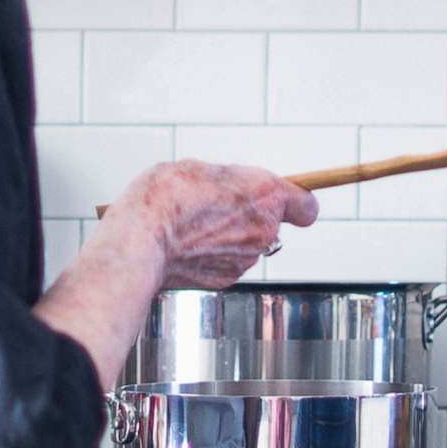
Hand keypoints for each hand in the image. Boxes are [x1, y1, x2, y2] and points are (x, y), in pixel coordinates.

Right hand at [106, 160, 317, 289]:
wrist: (140, 241)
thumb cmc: (165, 197)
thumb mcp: (200, 168)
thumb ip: (228, 181)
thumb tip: (228, 189)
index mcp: (265, 194)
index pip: (306, 205)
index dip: (296, 202)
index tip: (286, 200)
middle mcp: (264, 229)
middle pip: (270, 223)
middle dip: (250, 215)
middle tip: (217, 205)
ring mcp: (247, 258)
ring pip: (247, 244)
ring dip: (229, 235)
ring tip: (193, 225)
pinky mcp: (227, 279)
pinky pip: (228, 262)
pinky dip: (213, 255)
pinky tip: (187, 245)